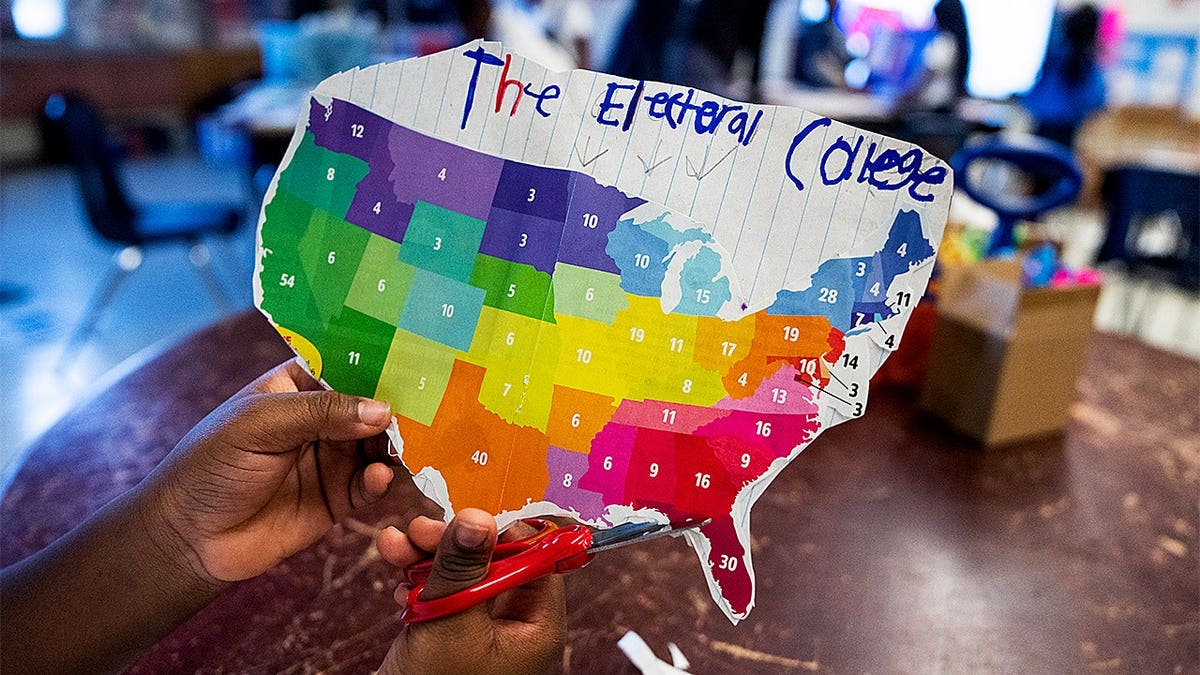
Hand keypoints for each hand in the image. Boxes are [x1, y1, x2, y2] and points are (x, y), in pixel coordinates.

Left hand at [143, 358, 434, 583]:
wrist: (188, 539)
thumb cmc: (211, 465)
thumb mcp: (260, 424)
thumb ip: (322, 413)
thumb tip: (382, 410)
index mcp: (299, 386)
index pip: (348, 367)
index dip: (381, 364)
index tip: (419, 363)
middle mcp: (322, 419)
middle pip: (373, 407)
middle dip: (399, 409)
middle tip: (429, 411)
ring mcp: (332, 458)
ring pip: (380, 446)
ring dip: (397, 446)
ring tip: (410, 447)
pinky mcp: (338, 498)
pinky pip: (371, 485)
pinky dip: (381, 480)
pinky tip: (378, 478)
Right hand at [375, 509, 566, 674]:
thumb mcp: (451, 621)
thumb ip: (463, 566)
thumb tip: (478, 514)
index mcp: (538, 625)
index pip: (537, 558)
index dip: (504, 529)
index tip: (470, 508)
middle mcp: (517, 623)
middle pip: (496, 557)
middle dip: (454, 538)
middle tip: (422, 526)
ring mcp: (483, 625)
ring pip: (464, 568)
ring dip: (428, 550)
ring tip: (398, 542)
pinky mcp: (453, 628)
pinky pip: (442, 587)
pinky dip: (418, 573)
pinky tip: (395, 567)